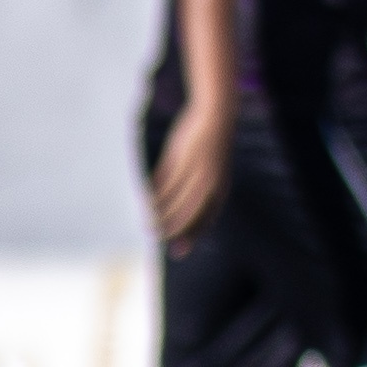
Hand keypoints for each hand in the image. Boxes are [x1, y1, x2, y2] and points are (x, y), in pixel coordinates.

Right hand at [151, 95, 235, 247]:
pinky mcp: (181, 159)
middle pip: (191, 213)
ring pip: (175, 200)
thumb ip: (192, 192)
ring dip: (160, 215)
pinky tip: (146, 204)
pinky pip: (166, 183)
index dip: (193, 234)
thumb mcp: (204, 172)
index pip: (207, 218)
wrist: (214, 117)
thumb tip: (178, 211)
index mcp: (220, 187)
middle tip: (159, 240)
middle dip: (175, 230)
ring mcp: (196, 171)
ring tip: (148, 225)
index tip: (179, 250)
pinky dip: (155, 196)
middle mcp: (211, 182)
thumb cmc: (208, 148)